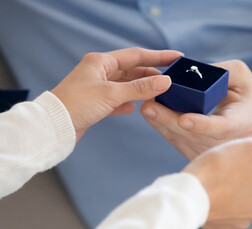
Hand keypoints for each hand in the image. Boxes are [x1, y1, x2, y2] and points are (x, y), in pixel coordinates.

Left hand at [51, 47, 182, 140]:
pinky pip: (118, 99)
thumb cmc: (76, 104)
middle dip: (152, 74)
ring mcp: (98, 87)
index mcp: (101, 62)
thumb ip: (140, 88)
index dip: (158, 56)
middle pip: (132, 70)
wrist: (53, 127)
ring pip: (126, 85)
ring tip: (160, 92)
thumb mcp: (111, 94)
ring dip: (142, 89)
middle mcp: (99, 72)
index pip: (136, 55)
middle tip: (172, 78)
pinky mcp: (96, 103)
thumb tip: (165, 82)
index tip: (177, 57)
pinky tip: (137, 107)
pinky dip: (129, 102)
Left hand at [141, 60, 251, 159]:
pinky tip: (153, 116)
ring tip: (147, 108)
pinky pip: (179, 143)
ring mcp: (213, 152)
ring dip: (162, 125)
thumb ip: (222, 71)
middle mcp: (228, 143)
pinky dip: (164, 129)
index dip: (202, 125)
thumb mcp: (243, 76)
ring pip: (184, 141)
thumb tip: (193, 72)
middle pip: (195, 137)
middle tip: (149, 106)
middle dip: (170, 121)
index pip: (222, 128)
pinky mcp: (201, 153)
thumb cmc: (247, 94)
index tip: (184, 119)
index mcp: (242, 123)